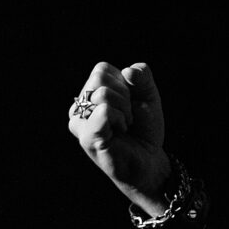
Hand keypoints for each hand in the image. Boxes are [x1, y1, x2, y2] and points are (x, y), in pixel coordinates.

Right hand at [68, 62, 170, 215]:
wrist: (149, 159)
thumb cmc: (144, 128)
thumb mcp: (149, 96)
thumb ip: (142, 76)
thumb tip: (129, 71)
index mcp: (90, 94)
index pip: (101, 69)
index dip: (124, 83)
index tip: (129, 102)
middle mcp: (79, 107)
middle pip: (99, 77)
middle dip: (124, 95)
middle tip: (128, 116)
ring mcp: (80, 122)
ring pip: (103, 94)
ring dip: (125, 109)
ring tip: (124, 125)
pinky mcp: (87, 137)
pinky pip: (104, 111)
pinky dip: (121, 118)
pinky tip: (120, 132)